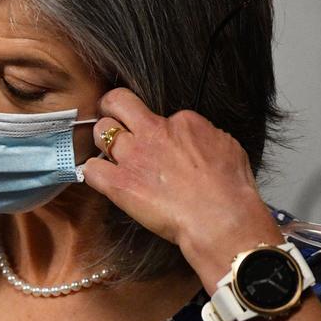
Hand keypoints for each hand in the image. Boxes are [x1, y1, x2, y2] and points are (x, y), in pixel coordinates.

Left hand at [80, 88, 281, 280]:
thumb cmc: (230, 190)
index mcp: (182, 122)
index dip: (157, 127)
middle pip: (116, 102)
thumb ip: (203, 135)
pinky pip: (89, 169)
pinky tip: (103, 178)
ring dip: (102, 142)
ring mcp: (133, 156)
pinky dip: (92, 173)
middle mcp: (153, 132)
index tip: (160, 141)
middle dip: (110, 107)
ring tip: (110, 154)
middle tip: (111, 119)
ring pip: (99, 131)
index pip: (158, 112)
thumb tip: (192, 138)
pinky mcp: (118, 183)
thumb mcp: (227, 146)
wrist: (221, 218)